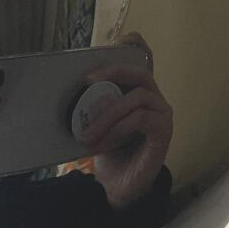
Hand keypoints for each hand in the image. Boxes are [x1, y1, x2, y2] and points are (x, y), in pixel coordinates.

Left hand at [78, 33, 172, 210]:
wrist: (116, 187)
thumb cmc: (106, 151)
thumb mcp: (94, 120)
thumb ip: (91, 101)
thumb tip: (65, 83)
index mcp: (136, 92)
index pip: (143, 59)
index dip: (134, 45)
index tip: (119, 40)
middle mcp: (154, 99)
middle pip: (140, 71)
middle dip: (112, 71)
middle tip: (87, 82)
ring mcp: (162, 115)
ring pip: (137, 97)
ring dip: (107, 114)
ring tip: (87, 134)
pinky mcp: (164, 133)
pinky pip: (142, 119)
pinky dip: (118, 129)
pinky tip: (104, 142)